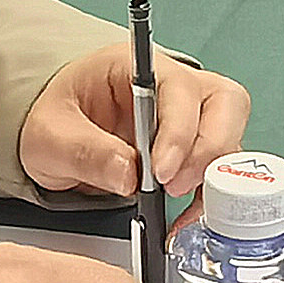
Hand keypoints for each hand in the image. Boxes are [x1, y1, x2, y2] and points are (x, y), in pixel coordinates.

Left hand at [22, 41, 252, 193]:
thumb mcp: (51, 136)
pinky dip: (211, 193)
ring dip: (215, 172)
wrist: (56, 136)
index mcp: (136, 68)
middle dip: (209, 148)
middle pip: (225, 102)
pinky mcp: (194, 145)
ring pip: (232, 132)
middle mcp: (173, 85)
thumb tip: (128, 174)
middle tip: (175, 186)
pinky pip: (220, 166)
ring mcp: (190, 114)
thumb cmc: (56, 120)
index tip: (160, 171)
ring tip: (180, 201)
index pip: (178, 87)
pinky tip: (187, 214)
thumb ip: (86, 152)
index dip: (179, 129)